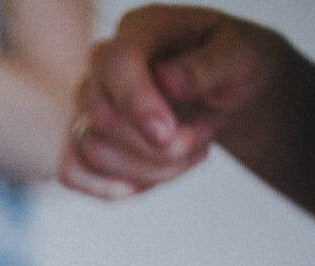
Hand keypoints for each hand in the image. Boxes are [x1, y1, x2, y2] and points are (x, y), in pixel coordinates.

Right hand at [59, 5, 286, 198]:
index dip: (137, 103)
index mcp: (142, 28)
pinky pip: (72, 172)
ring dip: (148, 170)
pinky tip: (150, 181)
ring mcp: (87, 101)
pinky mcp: (81, 137)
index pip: (117, 62)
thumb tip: (167, 80)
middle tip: (204, 138)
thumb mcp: (242, 56)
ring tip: (190, 154)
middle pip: (103, 118)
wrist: (226, 90)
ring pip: (91, 151)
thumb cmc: (234, 65)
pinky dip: (111, 187)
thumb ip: (209, 66)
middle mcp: (103, 62)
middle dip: (157, 147)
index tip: (167, 135)